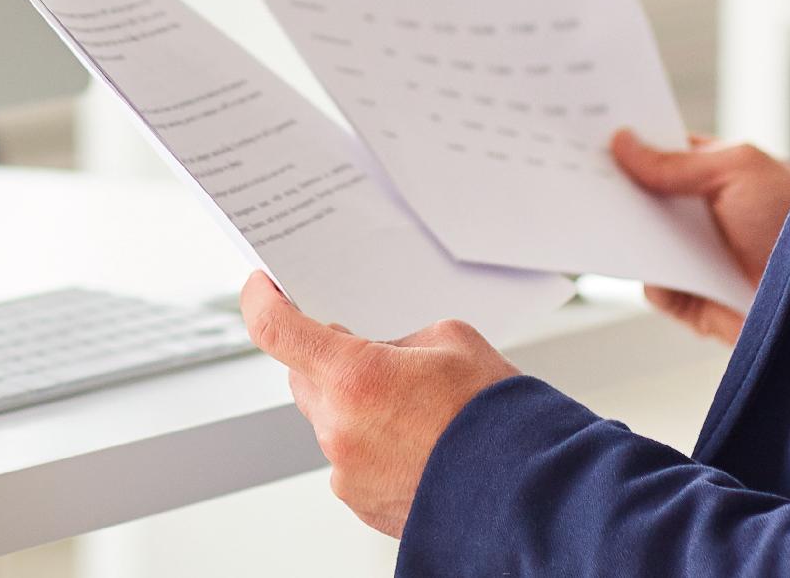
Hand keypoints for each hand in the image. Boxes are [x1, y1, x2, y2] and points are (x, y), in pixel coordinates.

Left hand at [239, 271, 520, 536]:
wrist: (528, 489)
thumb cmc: (495, 415)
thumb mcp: (449, 340)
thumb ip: (396, 339)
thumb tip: (380, 354)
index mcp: (353, 377)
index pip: (275, 330)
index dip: (260, 301)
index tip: (262, 288)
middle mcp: (338, 428)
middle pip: (304, 377)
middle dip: (329, 361)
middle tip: (371, 355)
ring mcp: (347, 472)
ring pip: (329, 421)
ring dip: (355, 407)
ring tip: (413, 409)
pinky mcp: (361, 502)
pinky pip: (349, 459)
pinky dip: (371, 445)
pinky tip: (414, 442)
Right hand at [609, 128, 789, 342]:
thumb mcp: (736, 171)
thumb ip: (675, 161)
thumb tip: (623, 142)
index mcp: (721, 175)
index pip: (665, 154)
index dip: (633, 144)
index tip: (593, 132)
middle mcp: (707, 215)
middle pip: (647, 197)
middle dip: (619, 188)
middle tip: (580, 174)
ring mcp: (699, 257)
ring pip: (644, 242)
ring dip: (628, 234)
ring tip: (601, 218)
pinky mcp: (696, 299)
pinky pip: (656, 286)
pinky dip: (652, 279)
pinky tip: (653, 268)